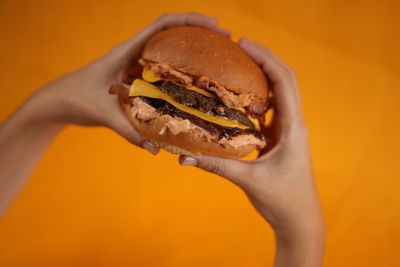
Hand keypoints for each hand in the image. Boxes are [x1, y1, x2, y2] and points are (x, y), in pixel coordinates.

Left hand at [30, 13, 229, 154]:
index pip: (162, 25)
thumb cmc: (76, 99)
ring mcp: (136, 67)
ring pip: (169, 54)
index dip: (190, 20)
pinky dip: (180, 76)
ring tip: (217, 63)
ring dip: (192, 54)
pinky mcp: (136, 80)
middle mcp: (135, 54)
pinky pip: (163, 74)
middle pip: (172, 35)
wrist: (59, 102)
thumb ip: (130, 131)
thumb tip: (157, 149)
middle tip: (226, 44)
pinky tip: (193, 88)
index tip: (215, 24)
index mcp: (128, 51)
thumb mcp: (103, 114)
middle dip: (199, 35)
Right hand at [179, 37, 323, 265]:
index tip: (244, 45)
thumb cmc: (282, 200)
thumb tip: (184, 156)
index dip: (267, 59)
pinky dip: (257, 97)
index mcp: (292, 129)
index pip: (284, 83)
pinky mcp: (280, 139)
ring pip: (279, 93)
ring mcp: (288, 131)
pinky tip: (239, 95)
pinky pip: (270, 111)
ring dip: (263, 75)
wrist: (299, 220)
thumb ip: (216, 166)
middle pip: (285, 80)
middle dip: (265, 59)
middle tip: (239, 46)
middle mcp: (294, 125)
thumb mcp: (248, 181)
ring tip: (239, 63)